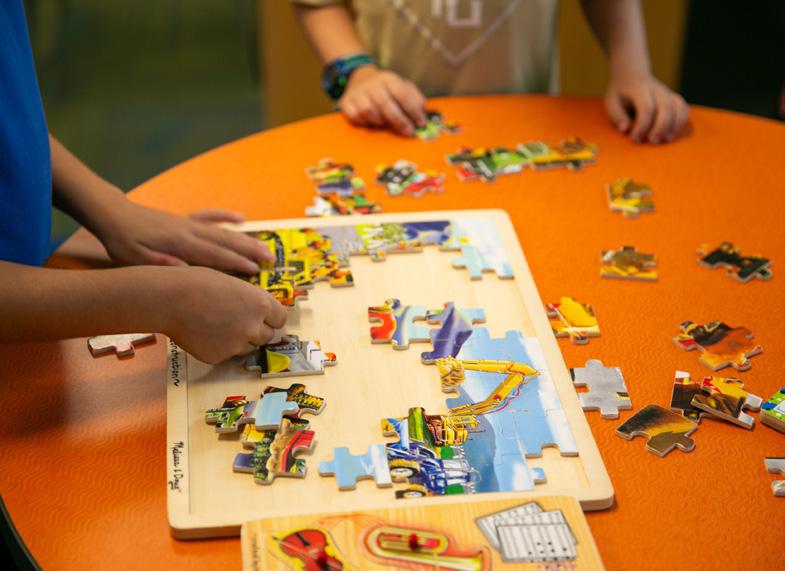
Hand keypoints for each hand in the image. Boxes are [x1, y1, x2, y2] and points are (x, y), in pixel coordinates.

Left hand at [95, 200, 271, 274]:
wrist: (113, 215)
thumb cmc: (123, 242)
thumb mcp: (135, 259)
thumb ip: (161, 264)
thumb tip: (185, 270)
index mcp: (179, 244)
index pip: (214, 254)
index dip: (236, 262)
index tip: (255, 270)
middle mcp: (189, 231)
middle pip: (225, 241)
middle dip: (249, 251)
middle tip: (271, 259)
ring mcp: (188, 223)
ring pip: (222, 231)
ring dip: (245, 239)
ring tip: (265, 246)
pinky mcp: (183, 219)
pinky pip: (209, 216)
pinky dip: (225, 216)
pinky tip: (240, 218)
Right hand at [164, 266, 287, 363]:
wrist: (170, 300)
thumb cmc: (198, 283)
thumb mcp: (234, 284)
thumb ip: (250, 300)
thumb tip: (259, 311)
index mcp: (261, 304)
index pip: (280, 319)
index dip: (271, 318)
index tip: (265, 317)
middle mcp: (253, 327)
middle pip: (268, 336)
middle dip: (257, 330)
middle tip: (240, 322)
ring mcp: (236, 344)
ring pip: (249, 347)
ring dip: (241, 340)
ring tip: (220, 325)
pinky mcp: (219, 357)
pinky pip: (227, 355)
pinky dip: (221, 347)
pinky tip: (206, 333)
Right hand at [339, 66, 426, 135]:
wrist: (360, 78)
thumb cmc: (386, 88)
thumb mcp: (403, 86)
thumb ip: (415, 98)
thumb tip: (423, 112)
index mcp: (389, 79)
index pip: (402, 94)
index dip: (412, 110)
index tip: (420, 123)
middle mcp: (372, 84)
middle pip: (385, 104)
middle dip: (399, 121)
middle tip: (408, 132)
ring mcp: (357, 93)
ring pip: (368, 111)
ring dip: (380, 122)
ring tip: (386, 123)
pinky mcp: (346, 102)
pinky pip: (355, 117)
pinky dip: (364, 122)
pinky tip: (370, 122)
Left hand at [604, 73, 688, 143]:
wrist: (631, 76)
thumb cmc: (620, 93)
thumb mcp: (611, 102)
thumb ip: (617, 116)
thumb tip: (625, 129)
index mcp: (640, 89)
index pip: (646, 107)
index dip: (642, 126)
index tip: (634, 138)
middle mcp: (657, 89)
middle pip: (666, 107)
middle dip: (660, 127)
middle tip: (652, 141)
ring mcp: (667, 92)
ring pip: (678, 107)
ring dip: (674, 126)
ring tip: (665, 140)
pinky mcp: (673, 98)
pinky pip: (683, 108)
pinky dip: (681, 122)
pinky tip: (671, 134)